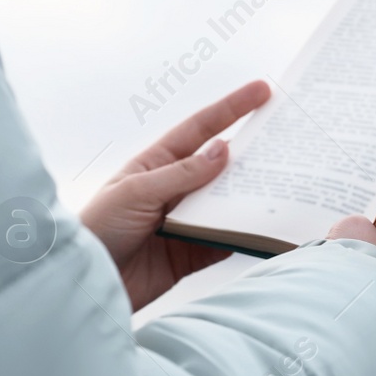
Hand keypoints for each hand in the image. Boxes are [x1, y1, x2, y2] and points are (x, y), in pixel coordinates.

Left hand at [82, 80, 271, 311]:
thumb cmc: (97, 229)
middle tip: (288, 141)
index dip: (232, 108)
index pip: (200, 129)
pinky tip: (267, 228)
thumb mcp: (136, 193)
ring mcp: (185, 221)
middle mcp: (174, 189)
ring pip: (228, 202)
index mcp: (156, 164)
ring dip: (254, 196)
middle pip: (221, 165)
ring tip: (287, 185)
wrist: (87, 285)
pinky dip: (245, 234)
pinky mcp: (192, 253)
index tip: (262, 90)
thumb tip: (224, 149)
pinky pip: (225, 240)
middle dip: (253, 153)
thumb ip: (182, 174)